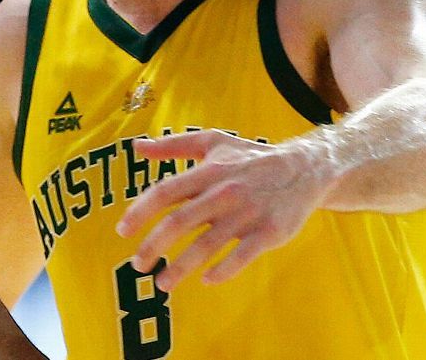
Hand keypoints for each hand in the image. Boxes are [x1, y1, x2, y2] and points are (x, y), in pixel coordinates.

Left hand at [115, 129, 338, 291]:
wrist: (303, 169)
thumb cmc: (250, 157)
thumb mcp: (213, 143)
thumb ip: (173, 146)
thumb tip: (137, 147)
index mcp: (208, 171)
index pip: (166, 192)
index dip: (140, 212)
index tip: (122, 232)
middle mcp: (224, 192)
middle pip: (180, 223)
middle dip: (153, 247)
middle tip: (137, 266)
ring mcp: (247, 213)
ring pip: (206, 245)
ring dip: (180, 267)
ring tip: (162, 283)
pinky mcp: (269, 232)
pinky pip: (242, 256)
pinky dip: (223, 270)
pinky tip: (206, 280)